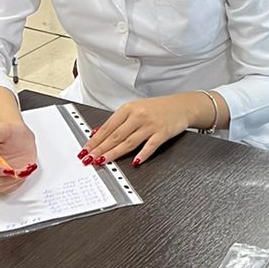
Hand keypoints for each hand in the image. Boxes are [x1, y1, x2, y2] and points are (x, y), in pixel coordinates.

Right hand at [0, 120, 38, 195]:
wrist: (21, 140)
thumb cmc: (12, 133)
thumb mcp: (5, 128)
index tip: (5, 168)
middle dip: (1, 177)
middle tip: (16, 172)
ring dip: (9, 181)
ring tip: (20, 170)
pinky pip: (3, 190)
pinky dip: (13, 184)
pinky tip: (18, 174)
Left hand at [84, 93, 204, 168]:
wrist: (182, 105)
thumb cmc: (158, 108)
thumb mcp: (136, 109)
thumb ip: (118, 121)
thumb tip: (98, 133)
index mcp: (129, 108)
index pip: (108, 127)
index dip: (95, 140)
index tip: (85, 149)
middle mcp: (138, 116)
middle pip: (115, 136)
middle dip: (100, 149)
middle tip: (89, 158)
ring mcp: (150, 125)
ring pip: (129, 142)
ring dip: (114, 153)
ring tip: (103, 161)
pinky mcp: (162, 133)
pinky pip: (150, 146)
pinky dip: (142, 154)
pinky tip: (135, 162)